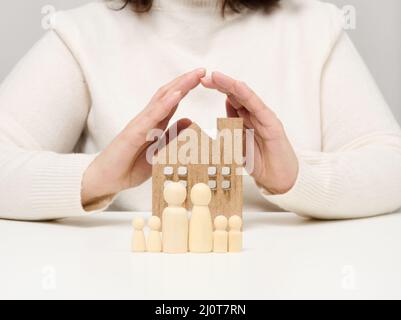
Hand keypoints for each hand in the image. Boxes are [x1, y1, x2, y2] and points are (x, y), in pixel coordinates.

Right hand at [81, 68, 205, 205]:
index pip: (172, 101)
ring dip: (178, 86)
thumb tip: (190, 122)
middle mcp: (147, 120)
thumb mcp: (159, 153)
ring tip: (193, 76)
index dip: (186, 88)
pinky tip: (176, 95)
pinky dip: (165, 104)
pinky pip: (152, 117)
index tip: (202, 77)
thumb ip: (172, 138)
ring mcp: (139, 125)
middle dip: (185, 81)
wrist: (105, 179)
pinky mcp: (133, 134)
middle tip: (202, 69)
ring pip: (161, 100)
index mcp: (154, 124)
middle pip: (167, 94)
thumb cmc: (130, 167)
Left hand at [201, 71, 298, 194]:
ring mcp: (265, 118)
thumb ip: (228, 130)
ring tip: (216, 77)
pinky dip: (248, 96)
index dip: (217, 90)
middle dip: (220, 84)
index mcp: (246, 119)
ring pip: (246, 97)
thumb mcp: (236, 144)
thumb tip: (217, 117)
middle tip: (205, 77)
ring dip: (230, 85)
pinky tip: (238, 87)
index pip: (230, 99)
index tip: (202, 83)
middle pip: (237, 95)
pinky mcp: (273, 124)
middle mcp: (255, 115)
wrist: (278, 178)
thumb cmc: (259, 161)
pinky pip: (258, 107)